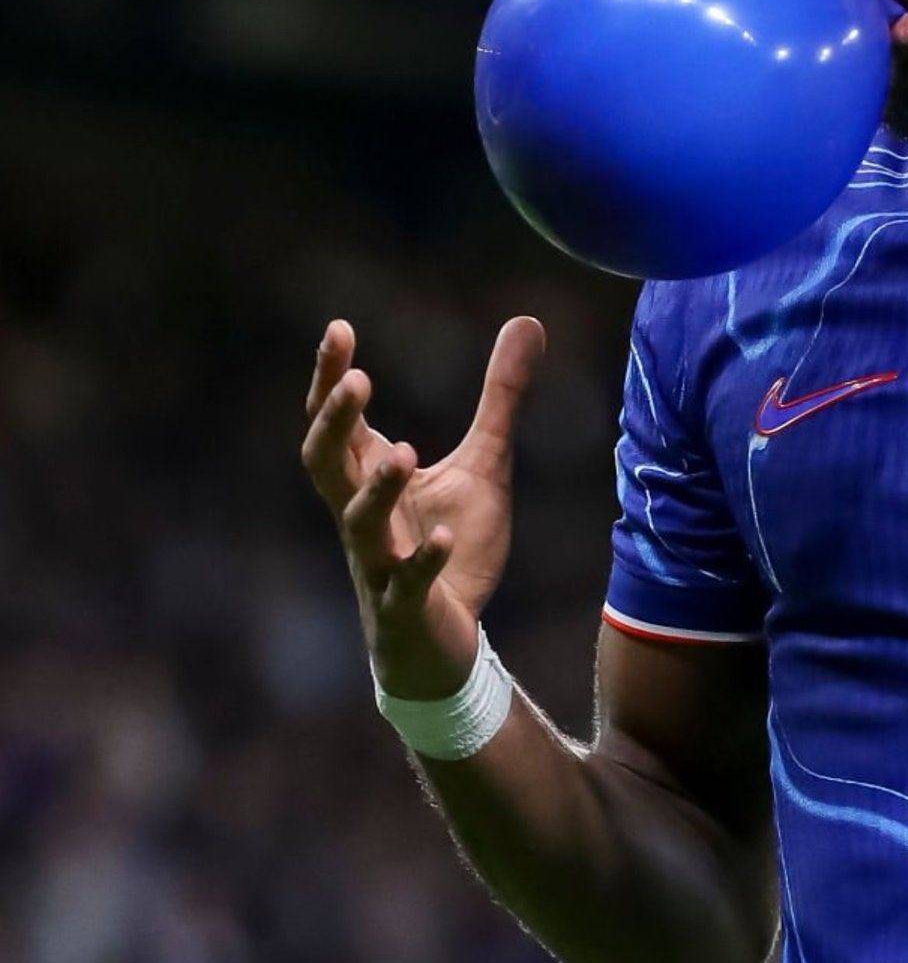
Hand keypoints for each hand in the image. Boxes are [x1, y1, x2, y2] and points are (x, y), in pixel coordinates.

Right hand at [301, 316, 545, 698]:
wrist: (442, 642)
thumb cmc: (452, 546)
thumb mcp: (486, 463)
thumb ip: (501, 397)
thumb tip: (527, 321)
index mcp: (370, 478)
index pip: (337, 423)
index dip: (330, 378)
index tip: (339, 328)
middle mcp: (363, 517)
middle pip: (325, 465)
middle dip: (334, 423)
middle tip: (357, 381)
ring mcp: (379, 563)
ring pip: (357, 524)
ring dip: (377, 490)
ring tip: (403, 451)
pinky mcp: (407, 606)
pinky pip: (406, 583)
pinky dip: (423, 560)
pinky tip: (445, 536)